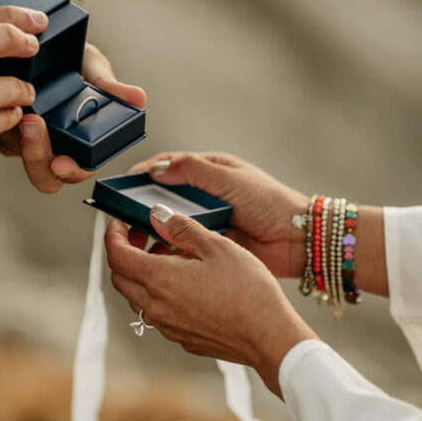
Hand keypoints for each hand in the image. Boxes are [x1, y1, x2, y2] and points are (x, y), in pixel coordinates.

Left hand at [0, 41, 146, 192]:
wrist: (39, 42)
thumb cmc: (72, 58)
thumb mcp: (93, 68)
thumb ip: (111, 87)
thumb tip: (139, 97)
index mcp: (81, 140)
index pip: (78, 169)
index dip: (71, 170)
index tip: (62, 161)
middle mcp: (53, 144)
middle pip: (45, 174)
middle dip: (37, 157)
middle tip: (34, 127)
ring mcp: (23, 136)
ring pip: (17, 154)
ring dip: (17, 136)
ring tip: (21, 108)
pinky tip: (3, 98)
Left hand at [105, 207, 317, 397]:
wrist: (269, 337)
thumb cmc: (248, 291)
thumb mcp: (216, 246)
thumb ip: (181, 229)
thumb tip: (156, 215)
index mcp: (159, 280)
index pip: (117, 255)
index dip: (113, 235)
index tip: (119, 223)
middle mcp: (156, 307)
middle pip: (121, 277)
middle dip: (125, 252)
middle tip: (145, 235)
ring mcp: (168, 326)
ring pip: (138, 296)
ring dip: (144, 273)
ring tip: (172, 255)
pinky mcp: (182, 337)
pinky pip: (158, 312)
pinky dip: (160, 292)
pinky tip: (187, 281)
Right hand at [128, 152, 308, 277]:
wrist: (297, 239)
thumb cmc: (270, 202)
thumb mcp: (230, 179)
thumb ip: (194, 171)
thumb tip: (158, 168)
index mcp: (210, 172)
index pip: (170, 167)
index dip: (146, 173)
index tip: (125, 183)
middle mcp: (205, 196)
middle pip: (165, 197)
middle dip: (143, 205)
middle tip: (124, 213)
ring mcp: (207, 221)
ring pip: (171, 224)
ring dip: (155, 230)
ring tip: (137, 235)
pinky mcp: (210, 246)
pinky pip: (183, 246)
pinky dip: (169, 249)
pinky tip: (158, 253)